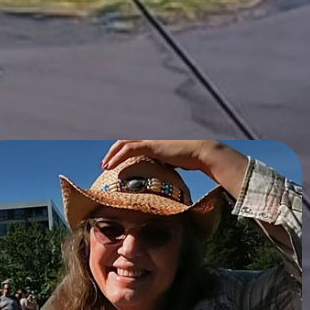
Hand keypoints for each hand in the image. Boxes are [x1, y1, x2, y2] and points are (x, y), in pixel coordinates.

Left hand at [101, 140, 223, 172]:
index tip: (116, 161)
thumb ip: (165, 162)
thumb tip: (161, 173)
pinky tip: (110, 167)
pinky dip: (117, 158)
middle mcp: (152, 135)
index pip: (135, 141)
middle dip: (114, 151)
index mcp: (157, 138)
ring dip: (112, 154)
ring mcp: (151, 138)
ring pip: (123, 143)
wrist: (204, 153)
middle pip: (126, 140)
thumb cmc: (195, 159)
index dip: (123, 150)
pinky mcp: (151, 144)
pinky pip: (128, 149)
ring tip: (105, 166)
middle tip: (107, 163)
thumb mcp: (176, 160)